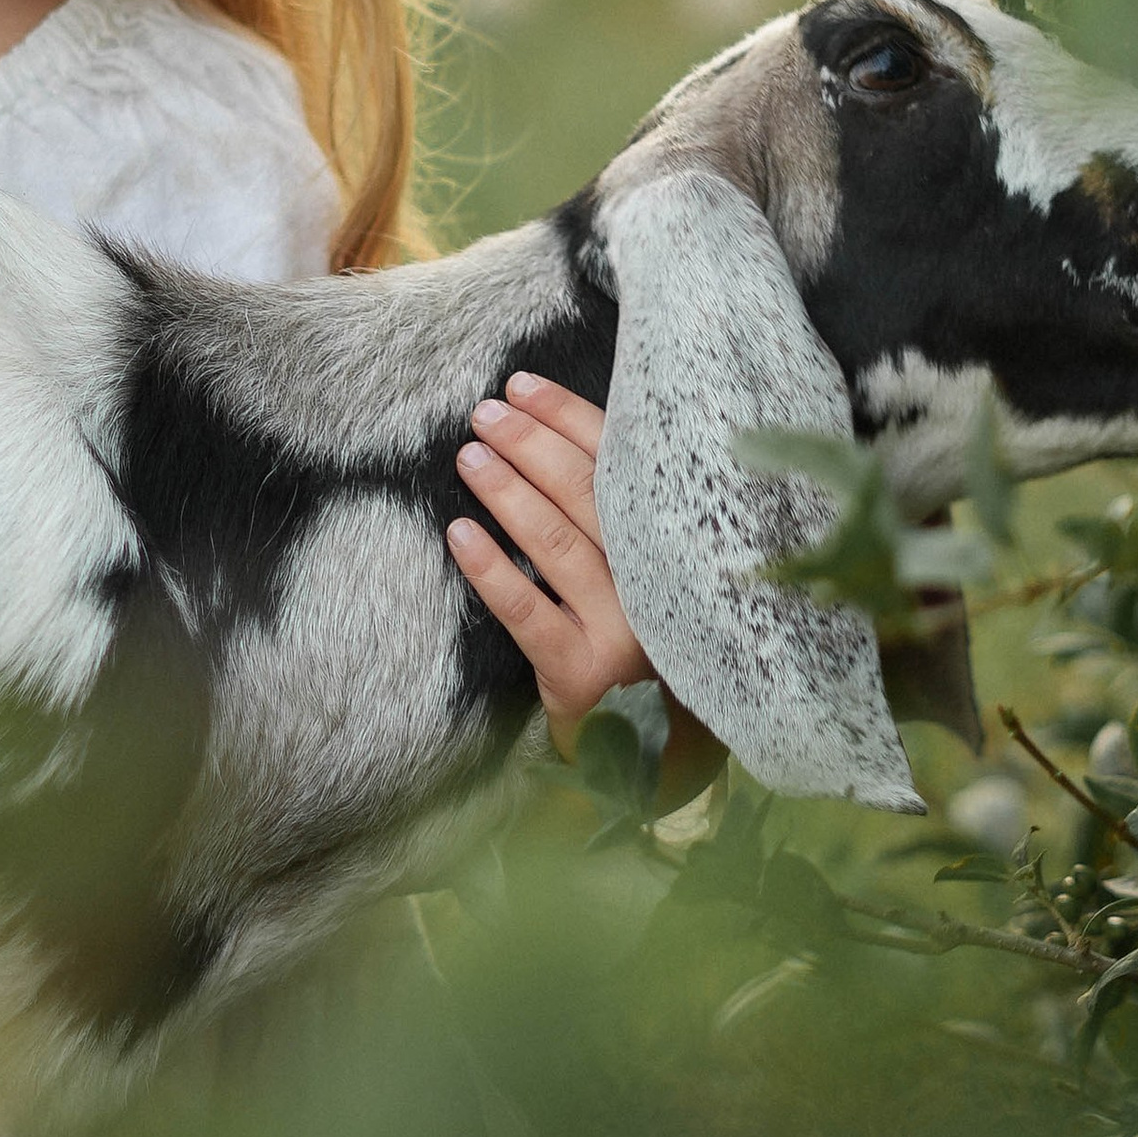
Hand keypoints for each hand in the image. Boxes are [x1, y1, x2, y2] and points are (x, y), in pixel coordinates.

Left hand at [445, 369, 652, 744]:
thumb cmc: (641, 639)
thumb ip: (620, 514)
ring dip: (508, 491)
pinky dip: (491, 567)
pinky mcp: (581, 673)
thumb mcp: (648, 573)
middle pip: (588, 495)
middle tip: (485, 414)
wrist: (655, 750)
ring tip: (469, 456)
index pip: (622, 465)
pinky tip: (459, 533)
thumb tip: (554, 432)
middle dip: (531, 444)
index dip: (568, 419)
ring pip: (558, 544)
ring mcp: (622, 631)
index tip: (523, 386)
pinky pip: (526, 610)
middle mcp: (659, 582)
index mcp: (678, 545)